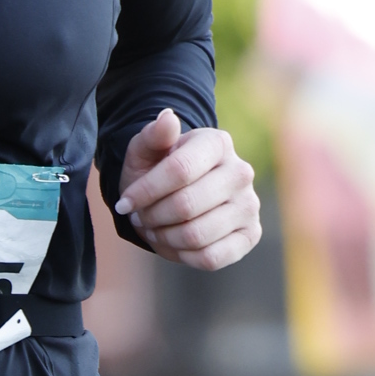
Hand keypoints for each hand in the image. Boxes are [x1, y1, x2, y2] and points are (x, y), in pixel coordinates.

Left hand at [116, 111, 261, 269]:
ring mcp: (249, 205)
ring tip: (155, 227)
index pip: (179, 171)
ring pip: (196, 235)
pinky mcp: (250, 234)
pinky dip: (184, 255)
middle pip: (186, 206)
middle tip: (141, 216)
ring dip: (165, 237)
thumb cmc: (158, 170)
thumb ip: (153, 135)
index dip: (145, 192)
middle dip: (152, 216)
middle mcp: (241, 172)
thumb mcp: (146, 151)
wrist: (179, 194)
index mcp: (218, 143)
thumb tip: (168, 118)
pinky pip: (211, 258)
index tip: (124, 203)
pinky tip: (175, 243)